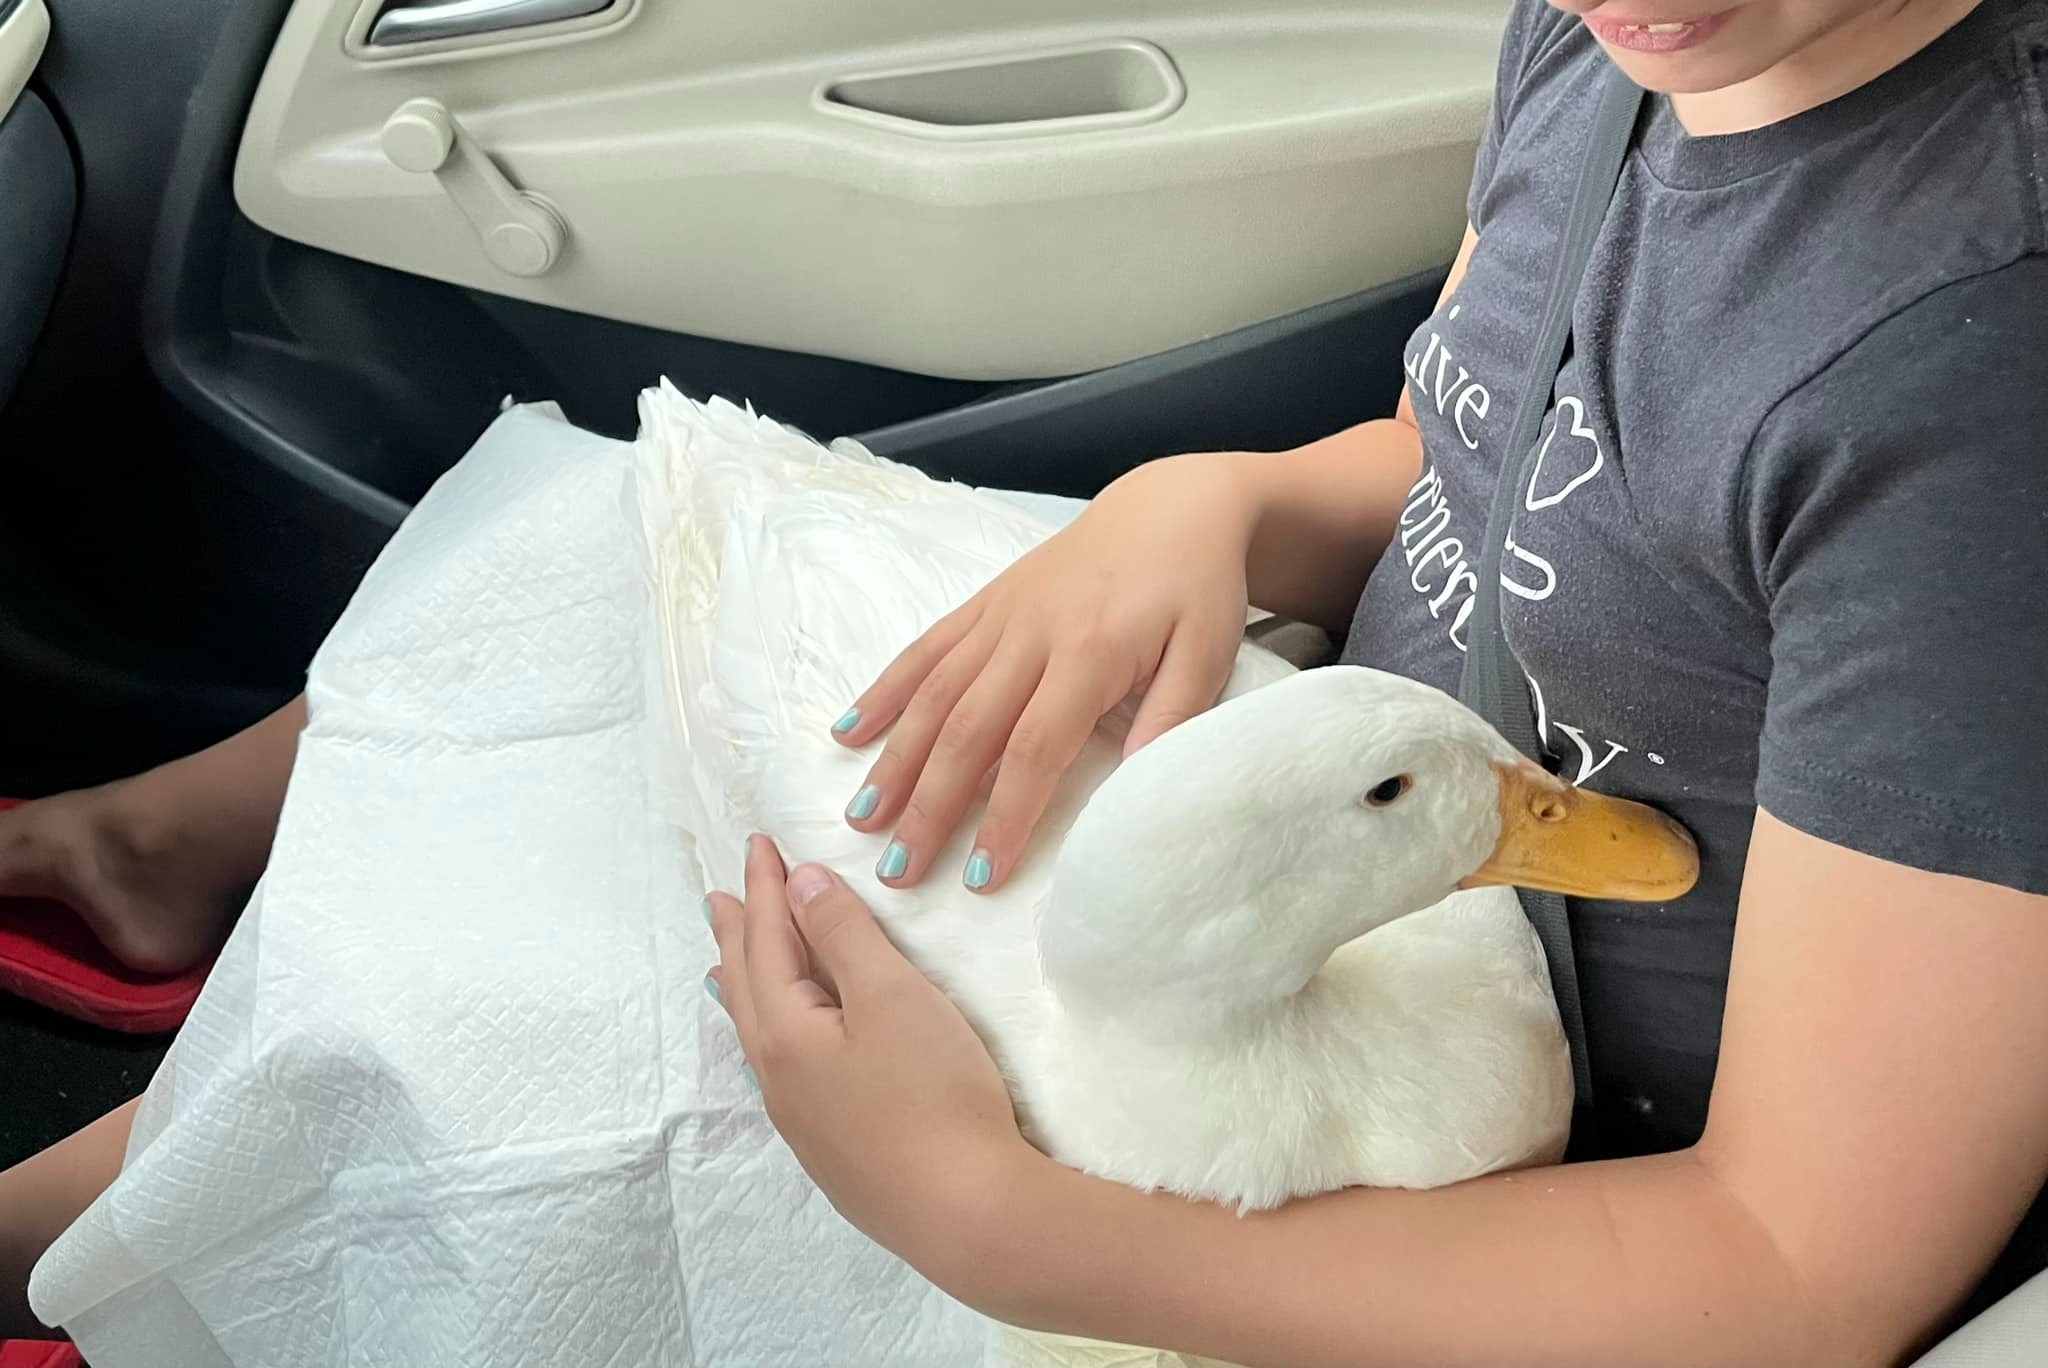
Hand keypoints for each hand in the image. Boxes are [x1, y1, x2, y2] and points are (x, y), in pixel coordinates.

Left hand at [707, 836, 1030, 1262]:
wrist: (966, 1215)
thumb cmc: (933, 1096)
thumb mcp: (892, 997)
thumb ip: (842, 935)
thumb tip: (798, 882)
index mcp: (786, 1032)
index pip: (767, 940)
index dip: (764, 889)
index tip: (758, 844)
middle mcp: (780, 1078)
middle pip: (747, 988)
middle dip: (737, 935)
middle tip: (719, 896)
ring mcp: (804, 1121)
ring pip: (758, 1034)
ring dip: (744, 986)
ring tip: (726, 965)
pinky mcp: (834, 1152)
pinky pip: (781, 1069)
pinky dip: (772, 1031)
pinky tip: (786, 1045)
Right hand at [833, 454, 1257, 892]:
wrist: (1172, 505)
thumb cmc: (1195, 587)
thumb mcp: (1208, 654)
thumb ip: (1172, 718)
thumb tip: (1134, 788)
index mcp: (1090, 651)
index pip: (1035, 748)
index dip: (1004, 815)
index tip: (980, 876)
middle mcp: (1031, 633)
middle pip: (968, 729)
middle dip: (929, 804)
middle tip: (897, 871)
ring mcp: (1001, 615)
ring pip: (934, 693)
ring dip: (894, 758)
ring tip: (862, 817)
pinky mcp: (985, 601)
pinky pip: (925, 649)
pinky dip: (884, 690)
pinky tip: (848, 731)